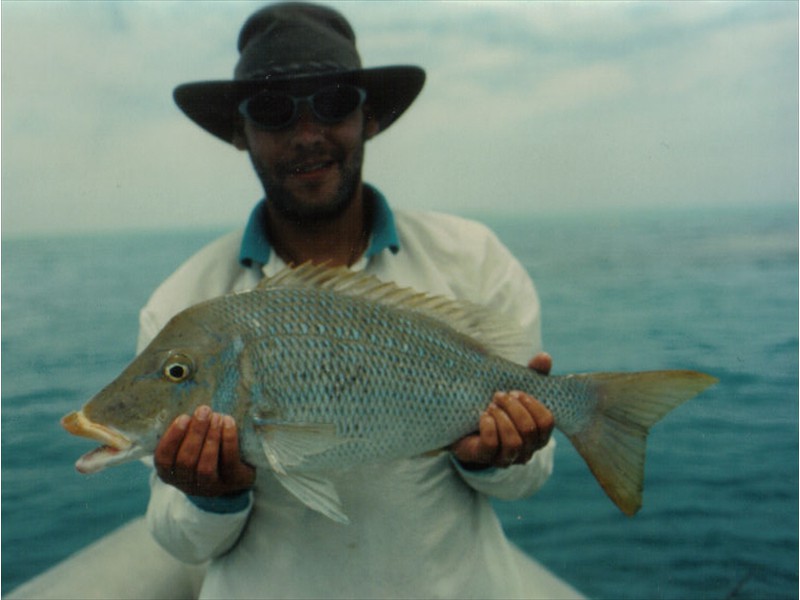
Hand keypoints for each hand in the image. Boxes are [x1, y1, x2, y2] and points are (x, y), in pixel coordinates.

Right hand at [154, 405, 255, 496]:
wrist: (236, 471)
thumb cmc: (206, 449)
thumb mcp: (190, 443)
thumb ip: (184, 430)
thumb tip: (184, 403)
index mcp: (170, 473)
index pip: (163, 459)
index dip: (172, 438)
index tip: (184, 417)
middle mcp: (187, 484)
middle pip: (186, 462)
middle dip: (195, 434)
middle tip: (203, 411)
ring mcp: (210, 487)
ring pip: (205, 466)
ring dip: (210, 438)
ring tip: (216, 416)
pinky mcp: (232, 482)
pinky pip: (228, 462)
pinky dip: (228, 440)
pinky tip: (228, 423)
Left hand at [451, 353, 554, 469]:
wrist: (467, 427)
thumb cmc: (499, 407)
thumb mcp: (516, 391)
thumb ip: (532, 375)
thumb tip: (544, 357)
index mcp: (538, 434)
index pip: (547, 422)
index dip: (533, 405)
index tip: (516, 392)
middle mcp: (527, 449)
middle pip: (529, 430)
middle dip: (513, 408)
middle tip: (499, 395)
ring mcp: (507, 457)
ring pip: (514, 442)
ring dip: (501, 418)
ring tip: (491, 405)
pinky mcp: (486, 458)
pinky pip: (491, 446)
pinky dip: (488, 428)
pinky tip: (483, 416)